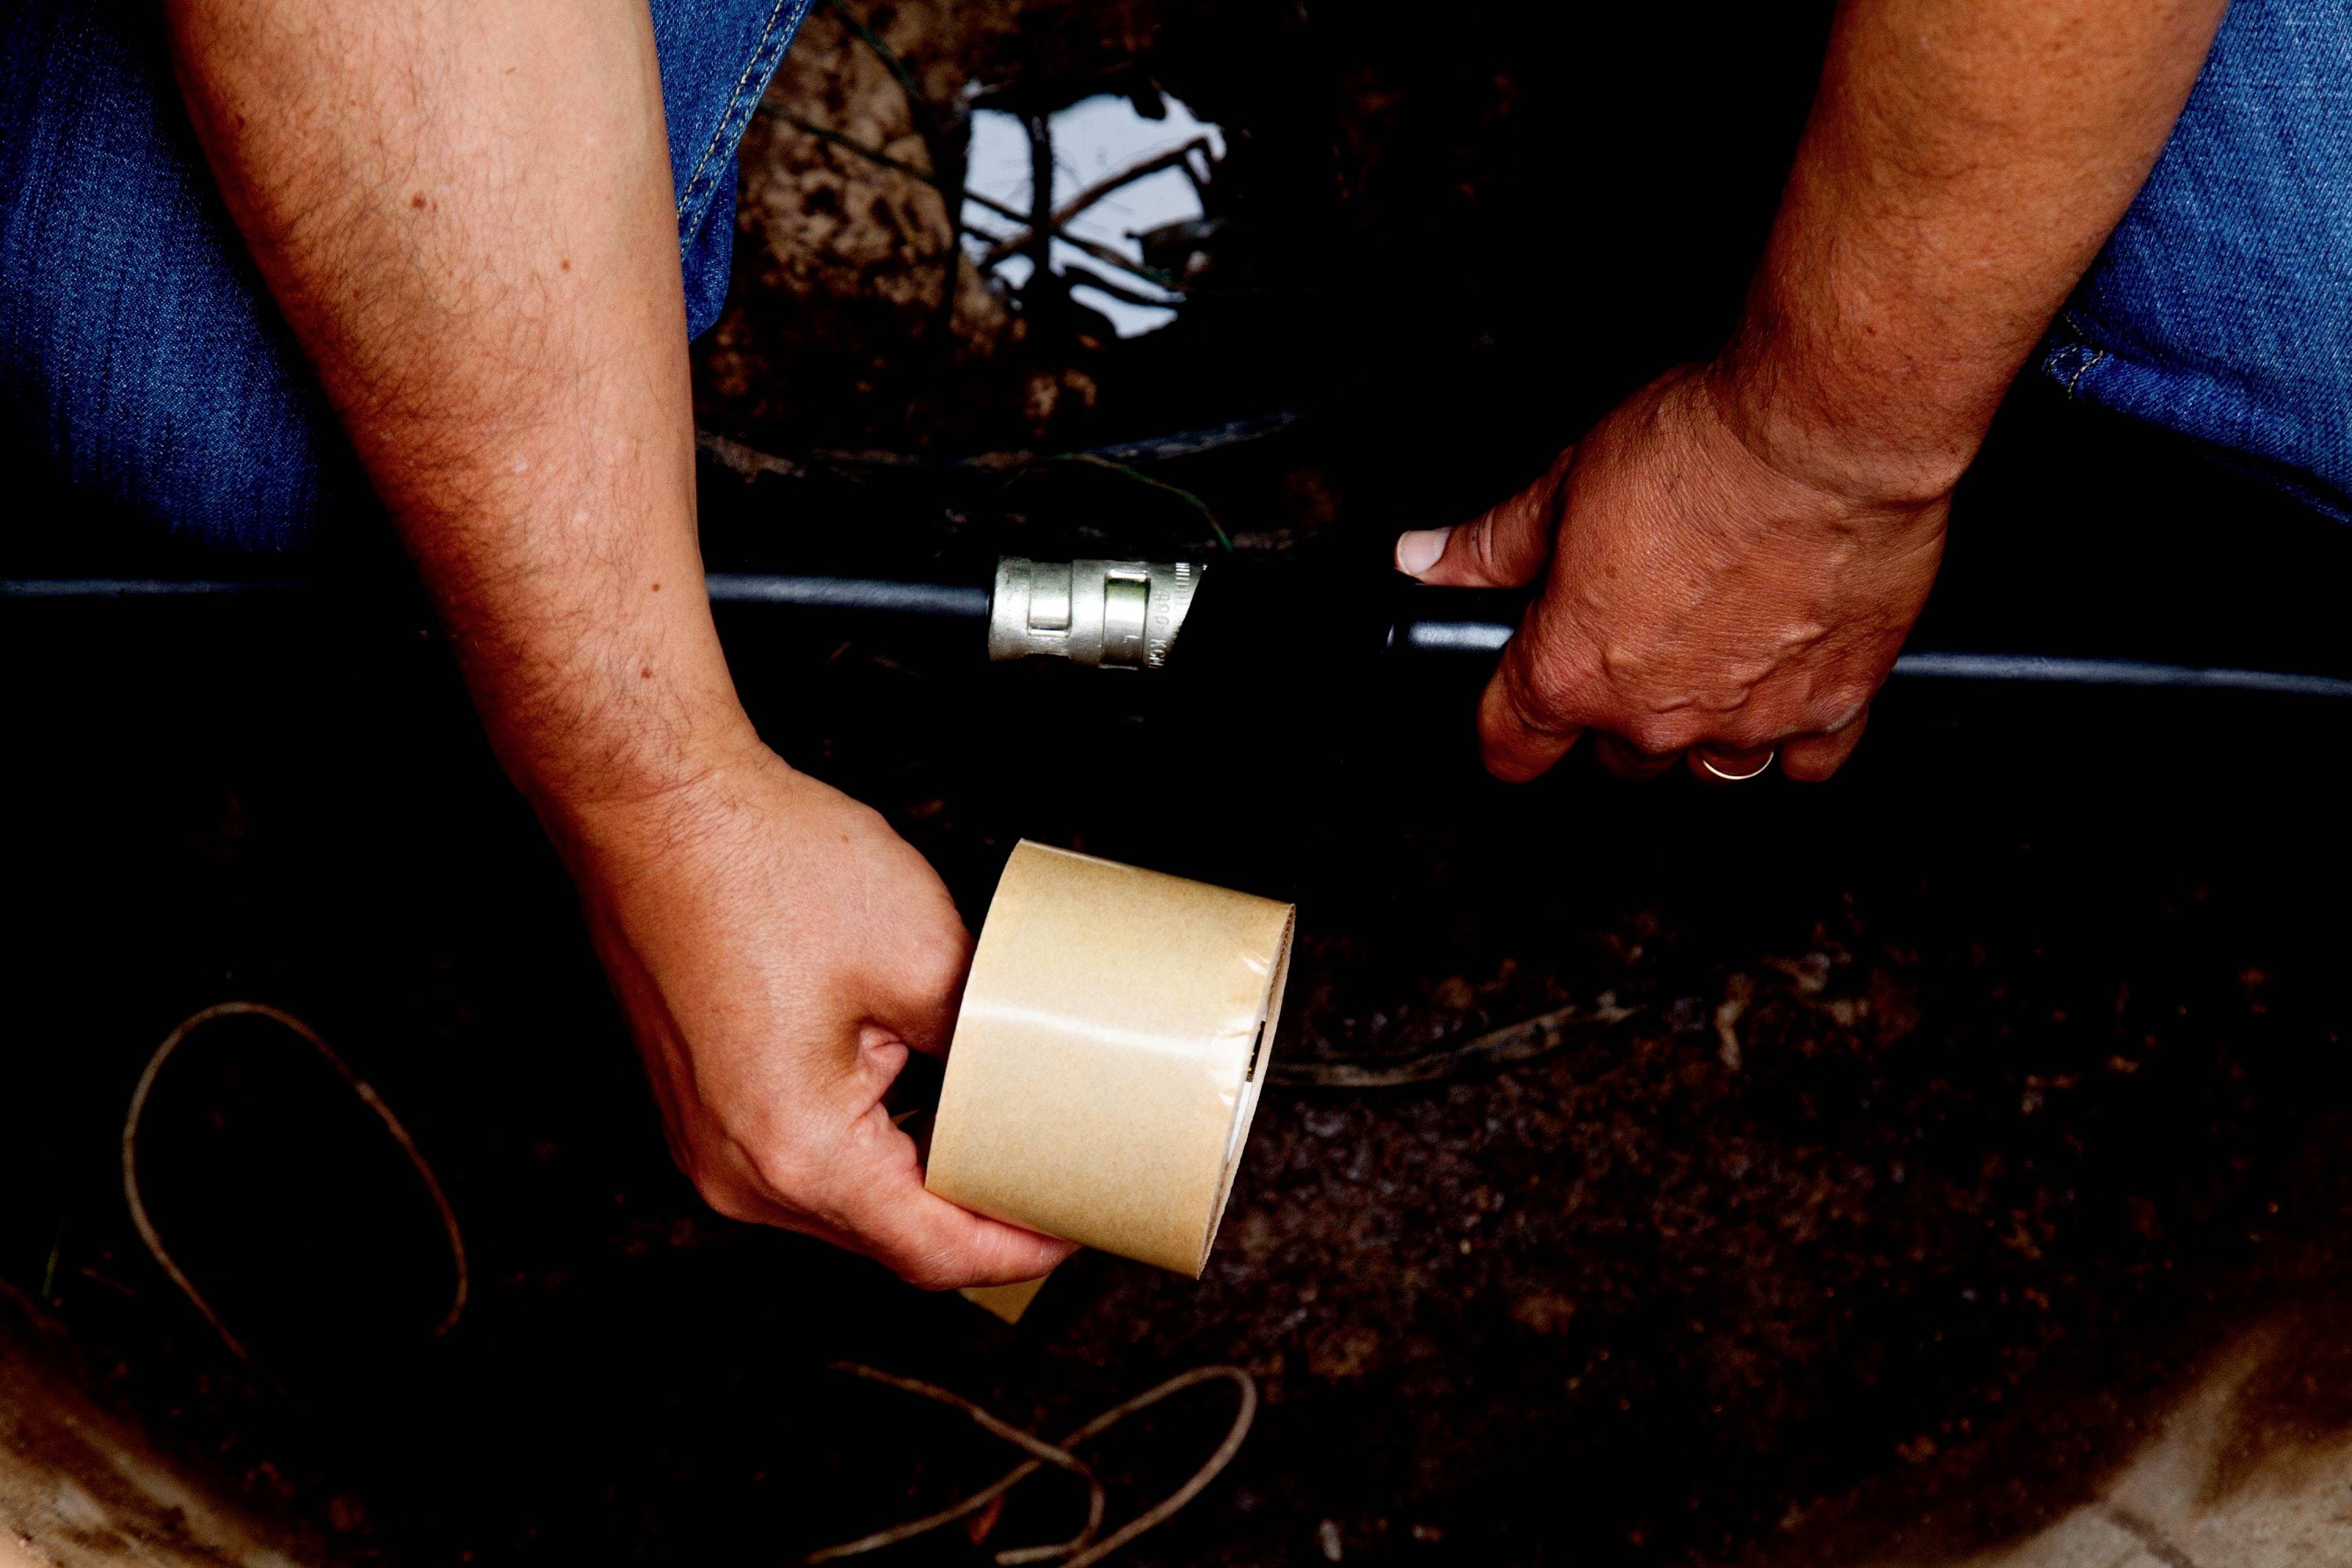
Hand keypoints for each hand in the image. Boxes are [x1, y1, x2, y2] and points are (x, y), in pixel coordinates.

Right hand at [553, 745, 1075, 1288]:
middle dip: (975, 1223)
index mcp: (796, 1154)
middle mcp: (736, 1173)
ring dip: (921, 1186)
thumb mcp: (924, 960)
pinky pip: (800, 1161)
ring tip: (999, 1148)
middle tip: (1053, 1185)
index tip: (1073, 1227)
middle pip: (886, 1240)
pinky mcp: (700, 1109)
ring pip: (843, 1205)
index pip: (931, 1251)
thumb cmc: (765, 865)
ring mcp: (706, 1145)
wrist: (657, 805)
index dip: (1017, 1251)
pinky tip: (921, 1110)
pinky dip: (869, 1151)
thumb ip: (984, 1052)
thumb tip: (1027, 1093)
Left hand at [1395, 365, 1948, 782]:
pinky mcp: (1834, 708)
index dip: (1509, 727)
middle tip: (1639, 639)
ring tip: (1716, 656)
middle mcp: (1655, 716)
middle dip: (1619, 711)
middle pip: (1617, 757)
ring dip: (1705, 729)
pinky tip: (1791, 676)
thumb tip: (1429, 559)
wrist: (1827, 436)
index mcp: (1573, 671)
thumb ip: (1494, 543)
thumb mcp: (1567, 481)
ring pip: (1711, 767)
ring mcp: (1747, 721)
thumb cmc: (1701, 450)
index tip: (1518, 708)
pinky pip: (1807, 759)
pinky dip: (1797, 731)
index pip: (1512, 746)